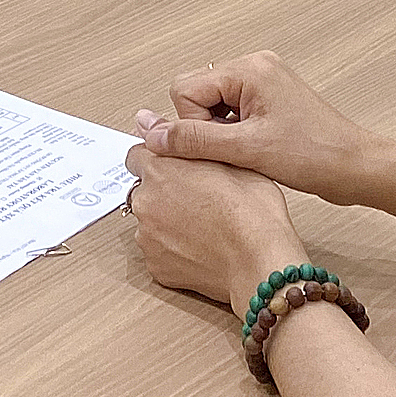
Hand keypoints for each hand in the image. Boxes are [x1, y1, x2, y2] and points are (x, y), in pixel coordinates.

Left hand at [123, 143, 306, 309]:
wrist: (259, 262)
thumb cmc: (252, 212)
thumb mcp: (231, 160)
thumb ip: (189, 143)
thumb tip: (165, 130)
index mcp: (161, 170)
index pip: (136, 155)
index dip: (159, 160)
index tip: (174, 168)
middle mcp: (146, 202)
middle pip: (144, 190)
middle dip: (165, 192)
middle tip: (199, 198)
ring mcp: (148, 237)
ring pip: (151, 222)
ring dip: (168, 221)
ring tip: (204, 225)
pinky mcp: (155, 266)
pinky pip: (159, 251)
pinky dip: (174, 249)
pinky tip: (201, 247)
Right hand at [134, 51, 386, 205]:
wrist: (357, 168)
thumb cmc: (316, 155)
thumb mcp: (247, 149)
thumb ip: (193, 139)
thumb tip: (150, 134)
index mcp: (249, 69)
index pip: (185, 89)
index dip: (190, 125)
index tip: (215, 148)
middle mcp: (255, 68)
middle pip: (195, 95)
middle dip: (203, 128)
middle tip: (231, 152)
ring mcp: (264, 84)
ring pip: (211, 107)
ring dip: (218, 135)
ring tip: (246, 154)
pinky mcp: (270, 102)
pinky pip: (230, 114)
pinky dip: (232, 136)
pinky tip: (252, 153)